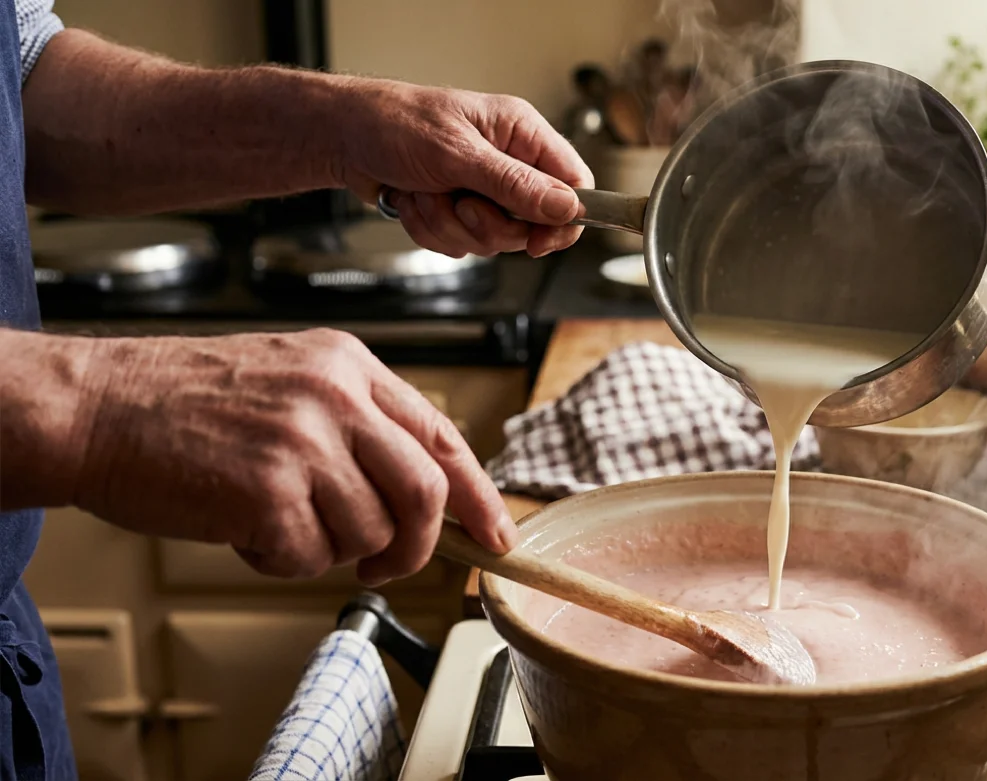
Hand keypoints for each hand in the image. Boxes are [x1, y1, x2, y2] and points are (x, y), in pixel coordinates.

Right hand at [72, 329, 515, 584]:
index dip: (479, 492)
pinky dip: (280, 560)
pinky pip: (307, 556)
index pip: (442, 435)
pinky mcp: (266, 489)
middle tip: (386, 563)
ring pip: (369, 531)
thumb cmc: (184, 402)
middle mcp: (336, 397)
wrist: (96, 407)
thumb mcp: (291, 379)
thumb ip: (358, 424)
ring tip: (275, 521)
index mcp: (349, 366)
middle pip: (426, 491)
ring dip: (328, 548)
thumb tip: (421, 493)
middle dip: (418, 545)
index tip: (496, 533)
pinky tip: (243, 529)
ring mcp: (303, 442)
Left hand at [337, 83, 593, 258]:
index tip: (536, 241)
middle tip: (460, 203)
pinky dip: (431, 228)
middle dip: (487, 225)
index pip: (575, 184)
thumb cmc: (395, 124)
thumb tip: (567, 207)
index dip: (563, 220)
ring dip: (451, 226)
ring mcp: (484, 190)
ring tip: (425, 194)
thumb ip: (515, 184)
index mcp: (521, 134)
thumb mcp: (457, 154)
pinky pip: (461, 243)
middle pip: (532, 224)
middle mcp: (509, 162)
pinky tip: (414, 200)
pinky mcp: (459, 210)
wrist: (343, 138)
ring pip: (492, 240)